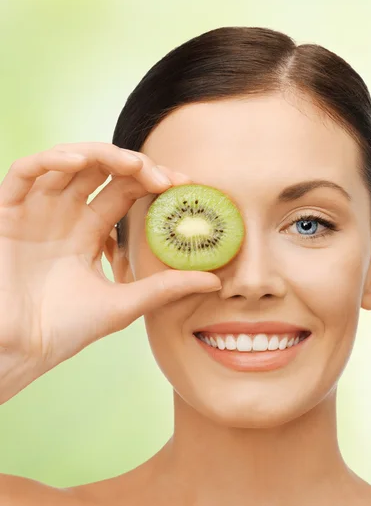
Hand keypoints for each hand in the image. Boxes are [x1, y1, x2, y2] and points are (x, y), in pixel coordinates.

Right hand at [0, 142, 220, 398]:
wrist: (21, 351)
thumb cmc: (65, 330)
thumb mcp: (124, 303)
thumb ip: (165, 287)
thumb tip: (214, 280)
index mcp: (89, 231)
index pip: (124, 190)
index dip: (152, 180)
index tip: (184, 185)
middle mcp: (64, 214)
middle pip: (101, 170)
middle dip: (134, 165)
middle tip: (163, 177)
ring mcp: (36, 210)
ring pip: (68, 162)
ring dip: (100, 155)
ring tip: (133, 165)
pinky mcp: (7, 212)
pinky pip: (25, 172)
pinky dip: (50, 160)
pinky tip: (80, 162)